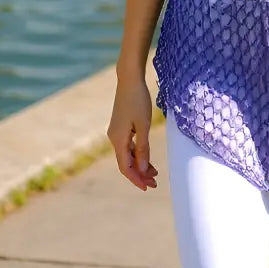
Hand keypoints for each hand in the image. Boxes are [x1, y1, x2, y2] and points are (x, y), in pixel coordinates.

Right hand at [107, 75, 158, 190]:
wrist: (130, 80)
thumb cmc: (138, 100)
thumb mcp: (143, 124)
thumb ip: (143, 147)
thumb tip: (142, 168)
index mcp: (118, 140)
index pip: (125, 167)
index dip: (136, 179)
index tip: (147, 187)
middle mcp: (114, 138)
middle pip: (126, 163)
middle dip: (139, 174)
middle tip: (154, 183)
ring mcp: (116, 133)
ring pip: (127, 155)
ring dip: (140, 164)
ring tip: (154, 173)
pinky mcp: (121, 127)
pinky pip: (128, 146)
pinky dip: (138, 153)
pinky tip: (147, 158)